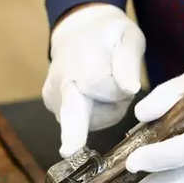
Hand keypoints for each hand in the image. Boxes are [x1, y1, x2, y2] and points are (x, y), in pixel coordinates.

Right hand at [43, 3, 145, 156]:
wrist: (76, 31)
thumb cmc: (107, 35)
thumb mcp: (127, 36)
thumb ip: (129, 61)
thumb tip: (129, 89)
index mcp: (82, 60)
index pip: (109, 90)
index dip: (124, 86)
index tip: (125, 73)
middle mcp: (63, 83)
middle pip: (72, 113)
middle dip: (73, 134)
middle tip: (69, 152)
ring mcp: (54, 99)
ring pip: (91, 121)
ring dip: (107, 109)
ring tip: (104, 83)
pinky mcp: (54, 109)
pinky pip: (83, 123)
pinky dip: (95, 113)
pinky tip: (92, 94)